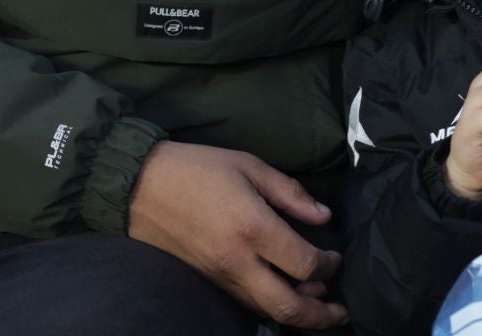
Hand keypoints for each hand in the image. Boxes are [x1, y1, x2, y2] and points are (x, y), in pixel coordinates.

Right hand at [128, 140, 345, 329]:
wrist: (139, 186)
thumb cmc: (197, 168)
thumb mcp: (249, 166)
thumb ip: (290, 193)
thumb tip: (323, 217)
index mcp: (253, 227)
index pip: (304, 264)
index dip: (328, 265)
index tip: (336, 257)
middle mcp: (238, 261)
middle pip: (288, 306)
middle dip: (321, 315)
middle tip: (341, 310)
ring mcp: (220, 277)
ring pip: (267, 311)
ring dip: (298, 314)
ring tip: (319, 305)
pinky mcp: (208, 282)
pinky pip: (246, 304)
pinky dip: (271, 306)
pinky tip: (283, 295)